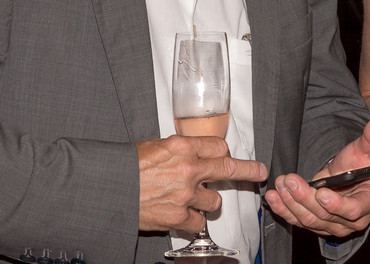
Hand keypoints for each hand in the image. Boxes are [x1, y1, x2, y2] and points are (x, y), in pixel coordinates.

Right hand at [136, 135, 266, 232]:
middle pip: (230, 168)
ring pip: (215, 201)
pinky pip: (199, 222)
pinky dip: (193, 221)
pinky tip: (182, 214)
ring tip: (191, 199)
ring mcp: (186, 195)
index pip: (219, 146)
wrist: (110, 188)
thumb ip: (181, 150)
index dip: (222, 152)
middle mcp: (189, 169)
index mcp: (183, 147)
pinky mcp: (179, 217)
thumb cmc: (128, 167)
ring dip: (207, 201)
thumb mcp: (156, 146)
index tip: (226, 156)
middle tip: (259, 172)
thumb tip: (195, 153)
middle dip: (249, 171)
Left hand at [264, 115, 369, 238]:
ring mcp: (334, 225)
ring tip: (282, 184)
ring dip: (292, 203)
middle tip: (291, 180)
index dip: (337, 204)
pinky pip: (299, 221)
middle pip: (326, 215)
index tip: (321, 192)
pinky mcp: (317, 225)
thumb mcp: (365, 150)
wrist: (347, 176)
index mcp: (369, 202)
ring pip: (310, 219)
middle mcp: (352, 220)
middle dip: (305, 198)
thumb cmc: (358, 164)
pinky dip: (284, 210)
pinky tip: (273, 198)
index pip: (353, 209)